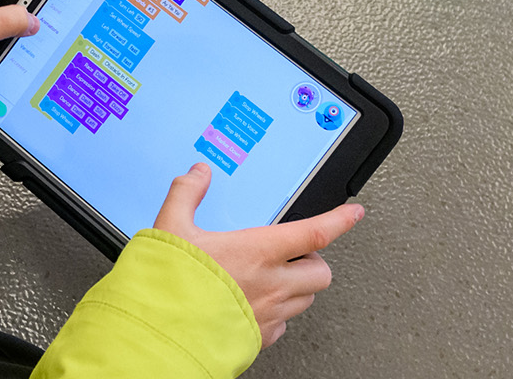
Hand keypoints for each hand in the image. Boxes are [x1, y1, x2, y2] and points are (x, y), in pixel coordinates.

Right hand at [153, 162, 364, 347]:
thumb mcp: (171, 227)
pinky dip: (278, 313)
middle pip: (321, 271)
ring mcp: (268, 314)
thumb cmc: (169, 283)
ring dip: (298, 286)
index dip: (340, 220)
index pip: (315, 232)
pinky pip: (284, 325)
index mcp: (257, 251)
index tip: (352, 214)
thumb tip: (198, 174)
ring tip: (275, 278)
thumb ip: (186, 194)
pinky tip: (256, 305)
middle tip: (294, 253)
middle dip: (314, 259)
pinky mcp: (260, 338)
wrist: (159, 330)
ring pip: (307, 300)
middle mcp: (271, 284)